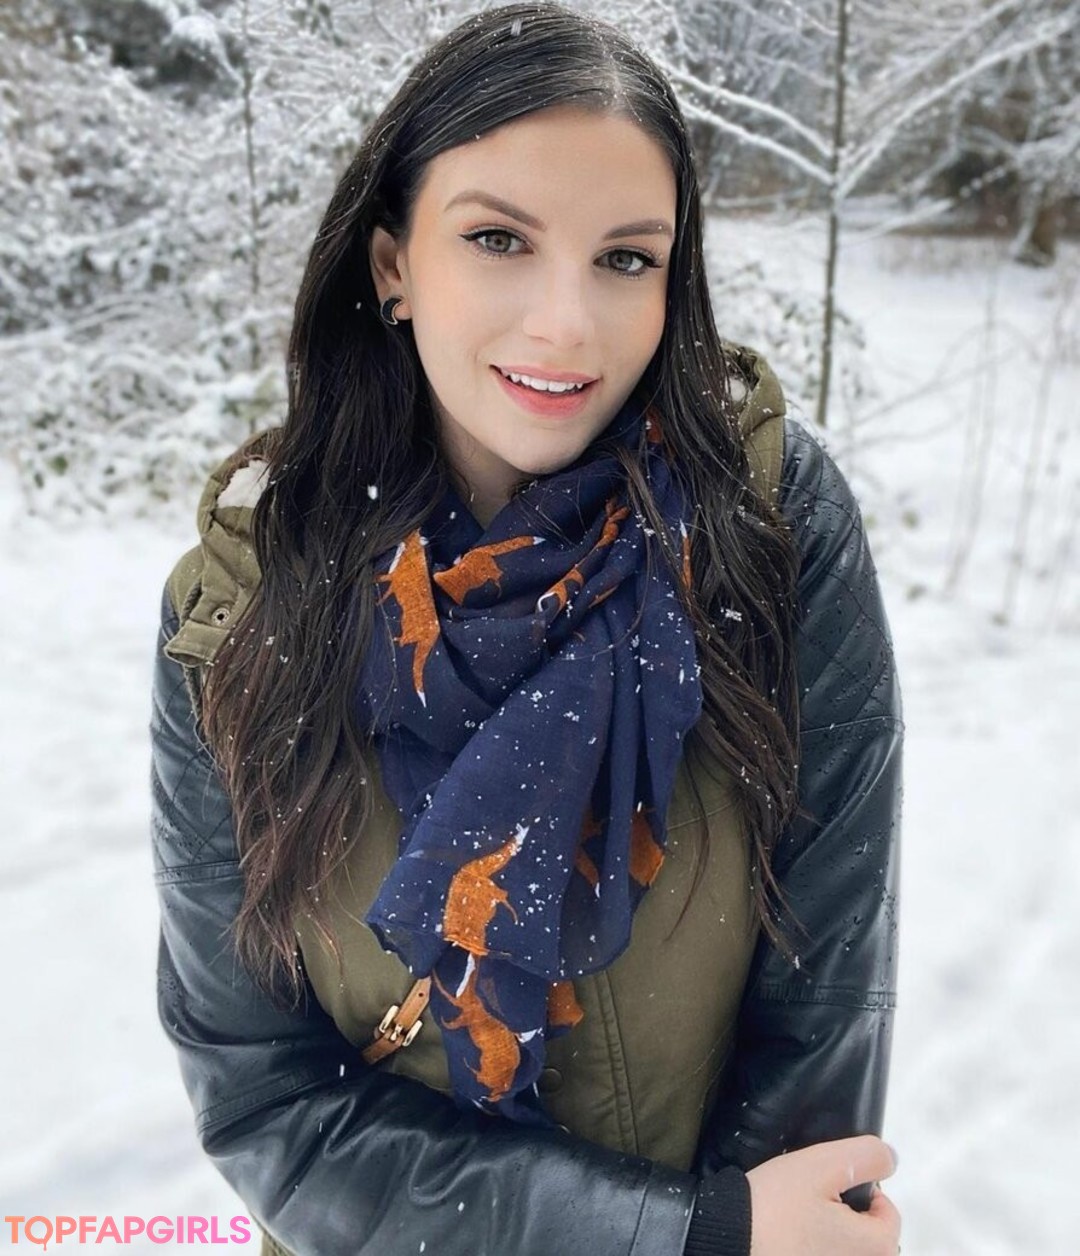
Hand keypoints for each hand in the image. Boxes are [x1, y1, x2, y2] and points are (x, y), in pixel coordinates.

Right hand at [745, 1135, 899, 1255]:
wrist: (725, 1242)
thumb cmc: (774, 1208)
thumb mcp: (821, 1165)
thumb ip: (865, 1156)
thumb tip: (889, 1158)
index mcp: (875, 1248)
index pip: (888, 1212)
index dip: (861, 1189)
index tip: (826, 1184)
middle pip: (867, 1236)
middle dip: (844, 1215)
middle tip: (807, 1200)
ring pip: (842, 1249)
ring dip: (826, 1235)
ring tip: (793, 1220)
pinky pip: (816, 1255)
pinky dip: (807, 1248)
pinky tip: (785, 1239)